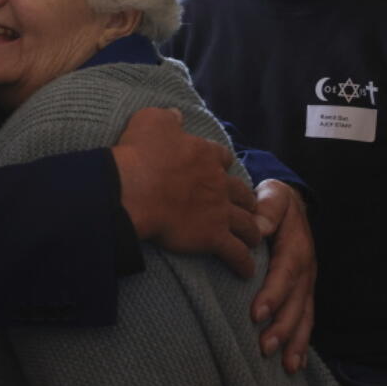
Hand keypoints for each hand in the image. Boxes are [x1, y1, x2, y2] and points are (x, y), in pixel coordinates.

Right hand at [113, 107, 260, 277]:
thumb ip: (168, 117)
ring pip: (247, 223)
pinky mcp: (213, 236)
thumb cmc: (139, 154)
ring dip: (252, 231)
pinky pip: (235, 253)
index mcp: (204, 154)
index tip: (220, 169)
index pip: (224, 158)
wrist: (133, 189)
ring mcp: (219, 211)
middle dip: (245, 200)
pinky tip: (246, 271)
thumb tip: (177, 115)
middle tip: (244, 207)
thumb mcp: (151, 121)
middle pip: (242, 192)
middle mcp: (218, 182)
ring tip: (253, 239)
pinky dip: (243, 263)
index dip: (222, 164)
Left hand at [251, 179, 314, 372]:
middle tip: (264, 346)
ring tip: (283, 363)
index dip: (273, 294)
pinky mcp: (304, 291)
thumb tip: (257, 228)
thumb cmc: (274, 202)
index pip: (285, 272)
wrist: (291, 204)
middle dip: (282, 326)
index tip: (256, 314)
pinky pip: (306, 318)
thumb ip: (266, 210)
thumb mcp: (272, 196)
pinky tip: (294, 363)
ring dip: (294, 340)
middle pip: (296, 301)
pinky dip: (302, 341)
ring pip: (304, 315)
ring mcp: (307, 282)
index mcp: (296, 246)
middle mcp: (306, 268)